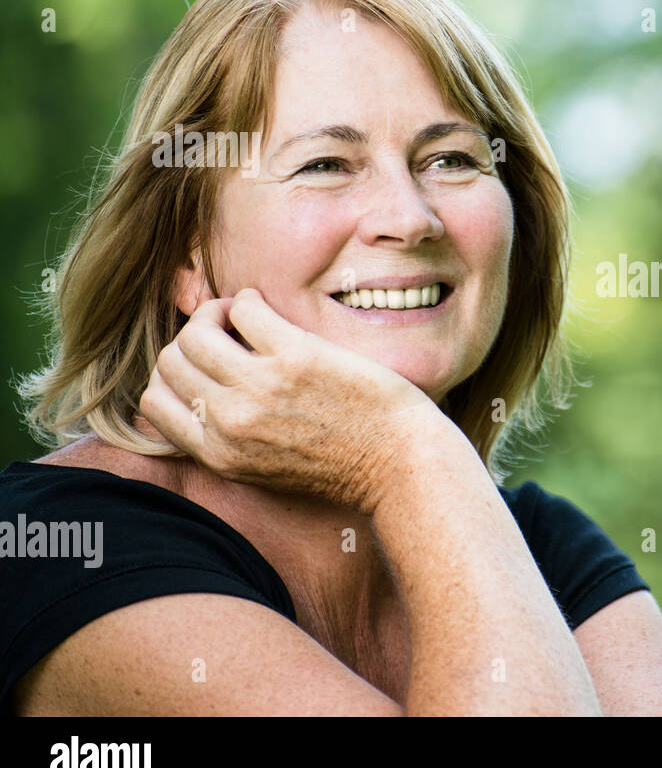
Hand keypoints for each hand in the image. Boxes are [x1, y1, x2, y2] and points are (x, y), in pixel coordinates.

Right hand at [138, 287, 442, 514]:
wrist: (400, 465)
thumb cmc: (344, 462)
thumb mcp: (265, 468)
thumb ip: (226, 439)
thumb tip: (188, 394)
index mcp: (219, 454)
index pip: (155, 400)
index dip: (177, 373)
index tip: (209, 363)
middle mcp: (230, 422)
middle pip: (172, 360)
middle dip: (194, 339)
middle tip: (228, 332)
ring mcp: (261, 388)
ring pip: (197, 331)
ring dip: (215, 313)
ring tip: (243, 316)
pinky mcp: (297, 357)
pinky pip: (245, 308)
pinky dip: (248, 299)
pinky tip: (266, 307)